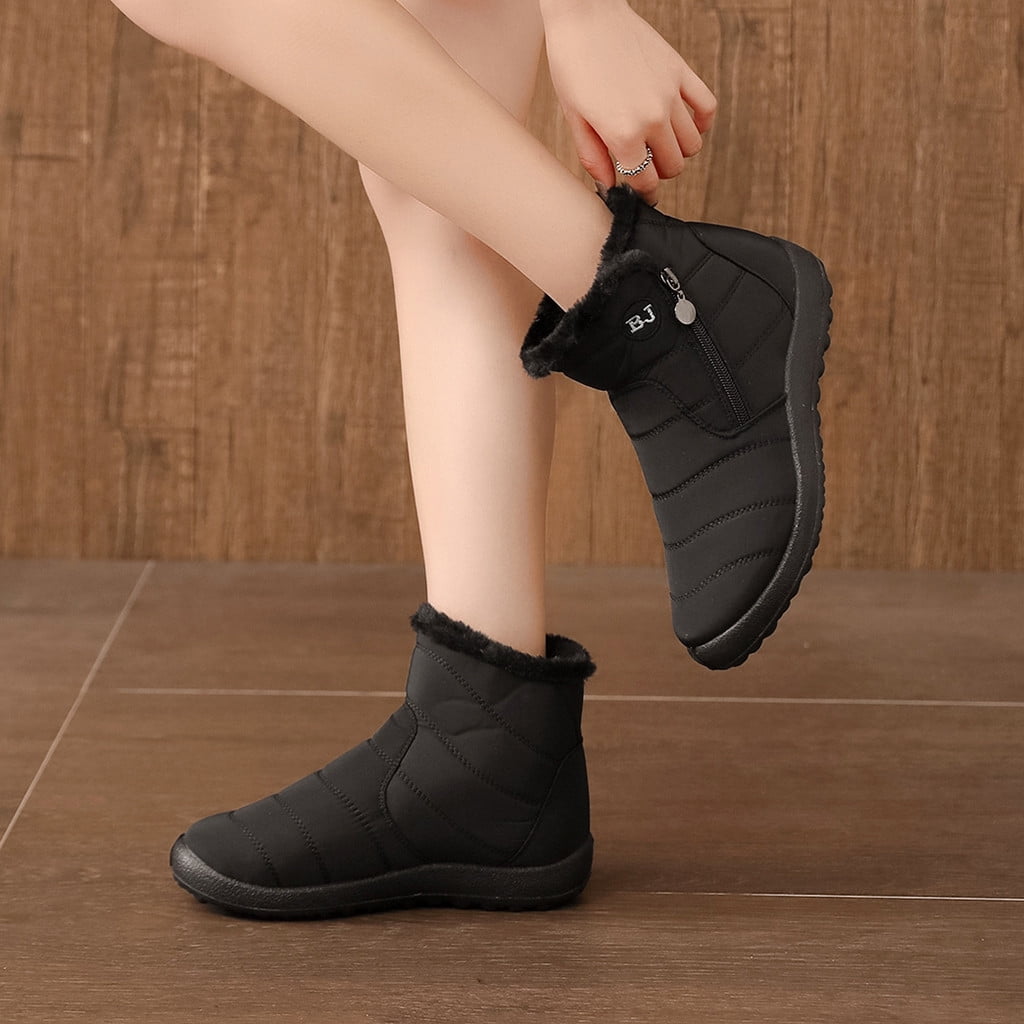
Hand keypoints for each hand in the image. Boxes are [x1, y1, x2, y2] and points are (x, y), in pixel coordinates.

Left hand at [541, 0, 716, 206]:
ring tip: (659, 146)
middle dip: (658, 173)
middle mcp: (653, 117)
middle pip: (672, 166)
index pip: (645, 182)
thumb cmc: (572, 63)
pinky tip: (684, 124)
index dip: (642, 194)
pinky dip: (701, 123)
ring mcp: (670, 94)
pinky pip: (707, 108)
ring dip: (678, 152)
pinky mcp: (680, 72)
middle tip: (644, 166)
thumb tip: (609, 185)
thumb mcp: (574, 117)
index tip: (639, 194)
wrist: (585, 13)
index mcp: (623, 133)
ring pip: (692, 144)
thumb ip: (593, 156)